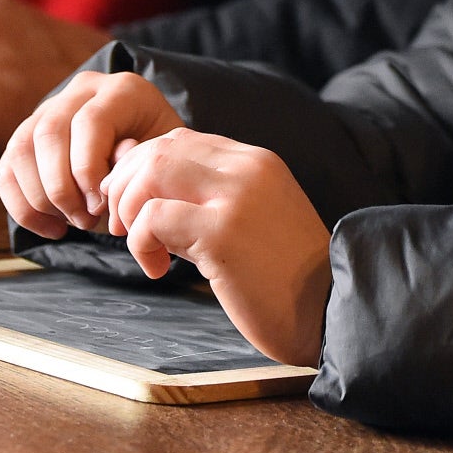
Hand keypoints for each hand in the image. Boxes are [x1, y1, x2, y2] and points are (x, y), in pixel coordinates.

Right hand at [0, 70, 184, 237]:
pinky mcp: (28, 136)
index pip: (89, 122)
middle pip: (48, 133)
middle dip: (61, 187)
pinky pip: (7, 170)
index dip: (88, 169)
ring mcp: (50, 109)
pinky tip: (53, 228)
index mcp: (121, 90)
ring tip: (71, 224)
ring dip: (40, 198)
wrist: (151, 152)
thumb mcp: (162, 158)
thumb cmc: (160, 158)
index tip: (101, 206)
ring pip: (21, 149)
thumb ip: (136, 165)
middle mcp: (81, 91)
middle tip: (85, 220)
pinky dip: (22, 206)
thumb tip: (103, 185)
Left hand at [100, 128, 332, 367]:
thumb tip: (146, 193)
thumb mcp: (254, 220)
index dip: (143, 169)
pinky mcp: (223, 233)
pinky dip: (140, 242)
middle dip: (125, 186)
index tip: (134, 207)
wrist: (329, 312)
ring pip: (152, 172)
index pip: (180, 140)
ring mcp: (236, 197)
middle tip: (123, 226)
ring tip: (141, 246)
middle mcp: (248, 168)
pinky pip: (154, 218)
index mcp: (257, 162)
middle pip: (159, 148)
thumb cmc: (286, 279)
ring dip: (129, 210)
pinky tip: (159, 269)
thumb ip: (210, 198)